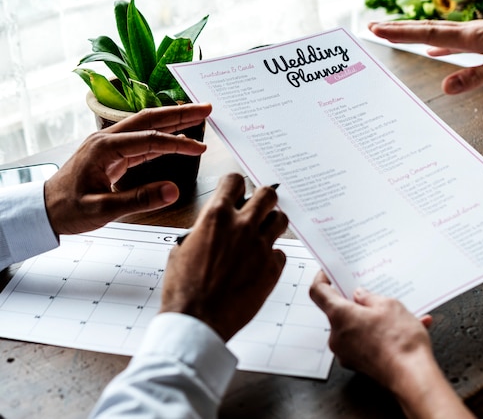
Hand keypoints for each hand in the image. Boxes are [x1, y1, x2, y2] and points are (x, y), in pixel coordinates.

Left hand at [44, 103, 211, 234]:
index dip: (178, 143)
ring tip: (197, 117)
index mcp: (104, 148)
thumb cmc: (67, 209)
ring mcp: (109, 144)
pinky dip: (162, 137)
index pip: (150, 139)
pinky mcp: (112, 152)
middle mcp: (106, 138)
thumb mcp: (103, 209)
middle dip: (180, 113)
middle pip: (150, 119)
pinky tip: (177, 138)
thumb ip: (139, 200)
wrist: (44, 210)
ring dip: (173, 121)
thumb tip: (172, 191)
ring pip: (147, 125)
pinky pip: (142, 140)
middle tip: (205, 108)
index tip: (199, 148)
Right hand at [160, 173, 287, 340]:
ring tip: (263, 235)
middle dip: (263, 199)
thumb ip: (203, 229)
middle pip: (268, 193)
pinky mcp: (272, 267)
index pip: (234, 180)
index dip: (236, 186)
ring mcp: (260, 246)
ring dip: (272, 224)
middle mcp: (242, 226)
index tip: (236, 192)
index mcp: (216, 217)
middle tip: (259, 209)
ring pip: (281, 219)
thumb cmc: (184, 288)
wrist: (196, 320)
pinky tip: (260, 265)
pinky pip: (280, 252)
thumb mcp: (183, 248)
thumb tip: (212, 225)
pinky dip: (272, 256)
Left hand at [309, 271, 431, 387]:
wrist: (412, 377)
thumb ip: (369, 297)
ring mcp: (347, 352)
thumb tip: (360, 295)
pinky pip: (366, 342)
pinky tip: (406, 329)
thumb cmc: (399, 341)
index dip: (322, 278)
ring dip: (373, 318)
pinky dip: (381, 334)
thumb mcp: (389, 305)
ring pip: (355, 327)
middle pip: (339, 311)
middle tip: (372, 293)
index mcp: (340, 316)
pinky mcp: (359, 364)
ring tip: (399, 313)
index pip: (318, 292)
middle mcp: (337, 336)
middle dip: (356, 301)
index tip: (329, 273)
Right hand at [369, 15, 482, 123]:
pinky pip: (452, 40)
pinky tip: (431, 48)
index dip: (402, 33)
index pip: (430, 34)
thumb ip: (477, 77)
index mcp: (475, 37)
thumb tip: (445, 87)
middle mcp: (473, 31)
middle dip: (399, 29)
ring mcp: (478, 33)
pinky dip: (436, 42)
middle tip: (372, 26)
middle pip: (428, 29)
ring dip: (413, 32)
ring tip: (393, 33)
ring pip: (438, 32)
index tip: (377, 30)